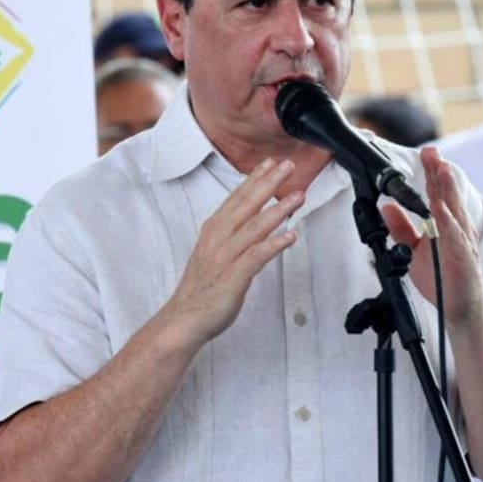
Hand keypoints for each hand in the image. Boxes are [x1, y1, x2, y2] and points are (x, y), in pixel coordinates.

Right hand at [161, 158, 303, 343]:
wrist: (184, 318)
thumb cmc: (201, 288)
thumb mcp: (213, 253)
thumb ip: (231, 236)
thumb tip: (250, 223)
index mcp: (214, 230)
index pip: (236, 198)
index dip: (254, 179)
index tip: (269, 163)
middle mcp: (219, 238)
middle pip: (246, 205)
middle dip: (268, 183)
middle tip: (287, 166)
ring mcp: (226, 256)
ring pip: (255, 227)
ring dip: (278, 209)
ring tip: (298, 196)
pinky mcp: (234, 276)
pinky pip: (257, 256)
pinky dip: (274, 244)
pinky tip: (291, 236)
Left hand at [382, 147, 482, 329]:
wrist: (461, 309)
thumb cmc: (442, 279)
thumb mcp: (414, 250)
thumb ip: (402, 228)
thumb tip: (387, 207)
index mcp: (447, 225)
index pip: (439, 194)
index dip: (433, 173)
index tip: (427, 153)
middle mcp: (457, 229)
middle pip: (447, 196)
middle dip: (440, 172)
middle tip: (432, 151)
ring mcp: (461, 242)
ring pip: (453, 210)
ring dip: (447, 189)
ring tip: (441, 169)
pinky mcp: (462, 258)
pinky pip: (454, 238)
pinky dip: (448, 223)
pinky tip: (441, 210)